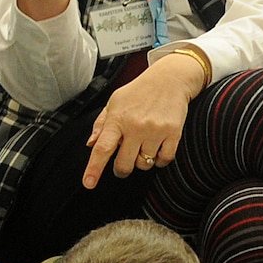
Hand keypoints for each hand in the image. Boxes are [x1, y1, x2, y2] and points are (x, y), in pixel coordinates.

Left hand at [83, 54, 200, 187]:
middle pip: (124, 164)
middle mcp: (135, 126)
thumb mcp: (115, 102)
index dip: (94, 168)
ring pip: (144, 164)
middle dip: (121, 169)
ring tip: (143, 148)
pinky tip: (157, 149)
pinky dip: (159, 160)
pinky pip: (164, 160)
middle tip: (123, 164)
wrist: (170, 79)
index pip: (102, 148)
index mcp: (117, 119)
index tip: (89, 183)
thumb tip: (92, 145)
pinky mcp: (173, 133)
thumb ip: (101, 124)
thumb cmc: (140, 90)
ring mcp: (155, 131)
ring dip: (142, 161)